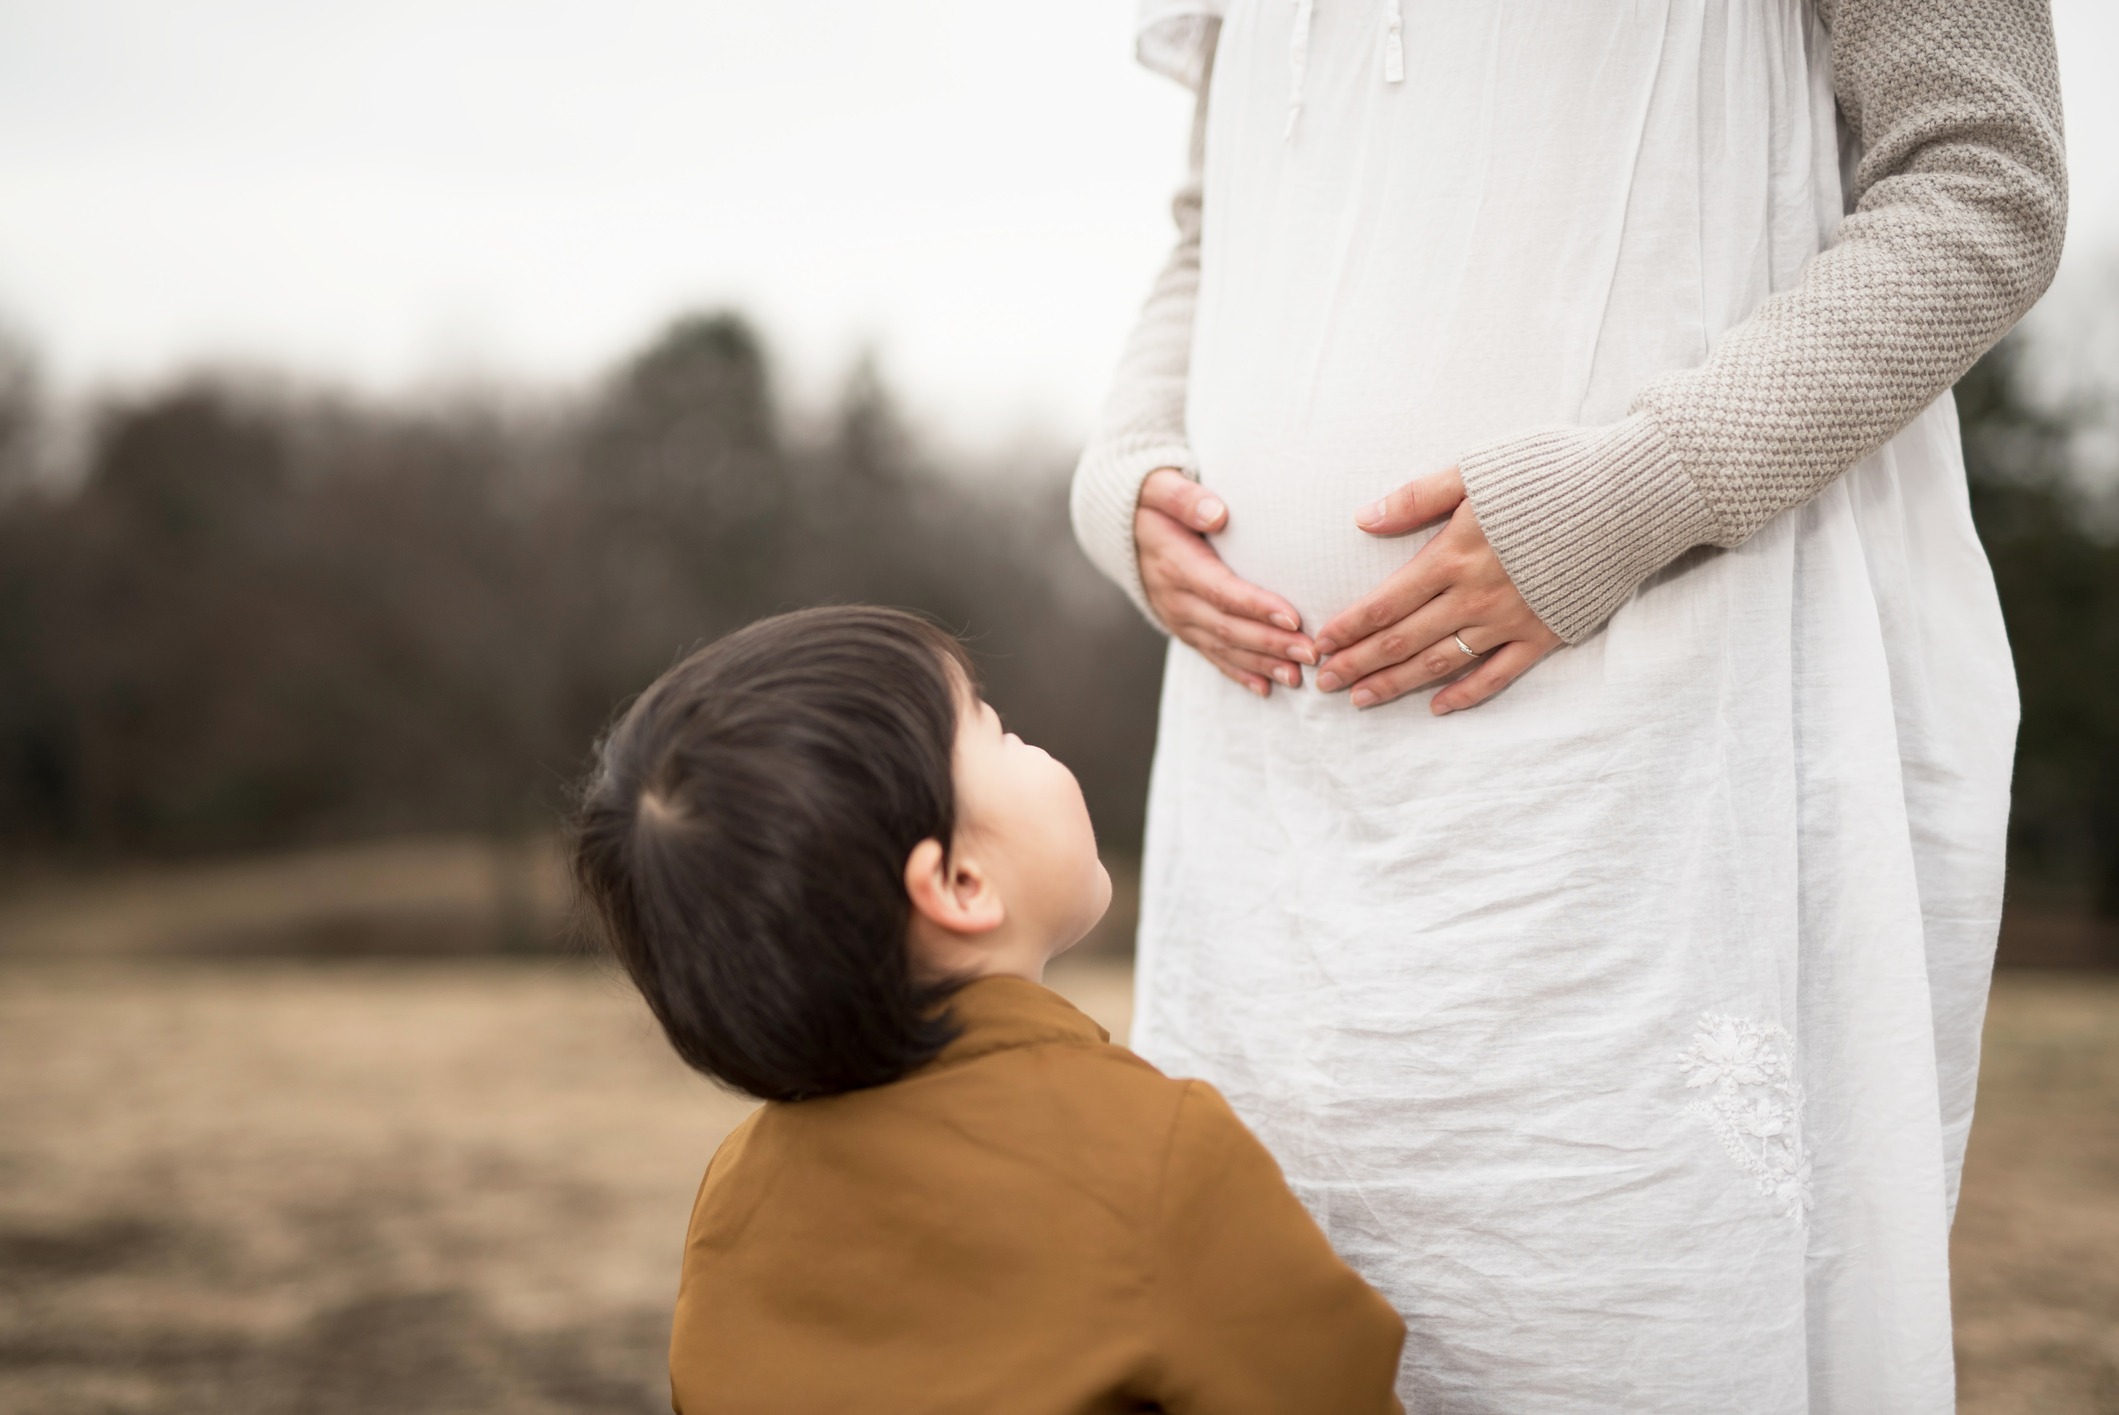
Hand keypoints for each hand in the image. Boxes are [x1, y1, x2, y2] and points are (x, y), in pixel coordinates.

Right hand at [1135, 469, 1316, 696]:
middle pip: (1227, 626)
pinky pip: (1212, 655)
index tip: (1293, 617)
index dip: (1256, 607)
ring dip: (1261, 664)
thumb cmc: (1151, 501)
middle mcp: (1175, 597)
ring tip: (1298, 677)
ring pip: (1222, 647)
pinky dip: (1239, 673)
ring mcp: (1178, 617)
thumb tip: (1217, 514)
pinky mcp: (1183, 628)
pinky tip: (1266, 688)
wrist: (1121, 526)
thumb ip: (1184, 498)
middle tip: (1311, 653)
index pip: (1220, 590)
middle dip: (1270, 643)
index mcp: (1174, 563)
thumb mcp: (1158, 487)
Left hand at [1312, 467, 1561, 713]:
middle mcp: (1475, 596)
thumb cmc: (1550, 473)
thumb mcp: (1475, 471)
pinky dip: (1465, 694)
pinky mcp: (1545, 634)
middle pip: (1402, 639)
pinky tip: (1438, 707)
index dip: (1348, 627)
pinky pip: (1497, 675)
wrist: (1629, 497)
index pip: (1384, 603)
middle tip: (1324, 683)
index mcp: (1452, 556)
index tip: (1319, 645)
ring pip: (1440, 662)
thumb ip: (1416, 498)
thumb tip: (1362, 518)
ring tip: (1361, 699)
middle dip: (1358, 663)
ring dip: (1396, 683)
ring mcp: (1510, 621)